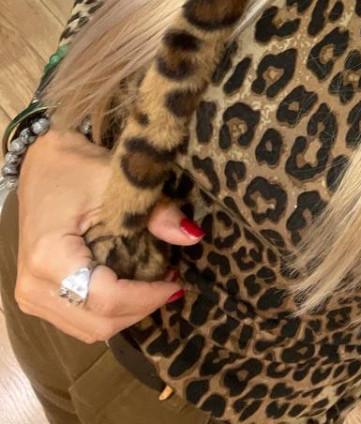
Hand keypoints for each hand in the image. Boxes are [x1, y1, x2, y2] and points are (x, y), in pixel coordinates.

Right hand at [13, 125, 203, 342]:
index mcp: (49, 257)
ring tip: (155, 284)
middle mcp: (33, 286)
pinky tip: (131, 287)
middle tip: (171, 282)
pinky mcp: (36, 297)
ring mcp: (30, 297)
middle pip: (97, 323)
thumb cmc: (76, 168)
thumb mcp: (117, 183)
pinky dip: (109, 311)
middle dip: (140, 308)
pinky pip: (78, 319)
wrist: (41, 166)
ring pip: (88, 329)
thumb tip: (194, 236)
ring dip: (127, 313)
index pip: (105, 298)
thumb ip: (156, 213)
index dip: (146, 297)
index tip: (177, 280)